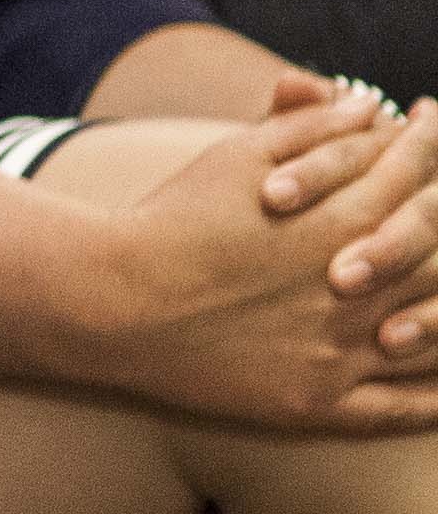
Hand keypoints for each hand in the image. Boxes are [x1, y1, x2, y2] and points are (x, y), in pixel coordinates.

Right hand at [96, 87, 437, 419]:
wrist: (108, 302)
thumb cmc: (169, 220)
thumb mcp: (236, 155)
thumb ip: (311, 126)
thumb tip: (372, 106)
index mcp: (341, 223)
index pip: (420, 179)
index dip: (433, 146)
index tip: (432, 124)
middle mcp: (357, 291)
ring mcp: (340, 353)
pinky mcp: (316, 403)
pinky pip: (404, 408)